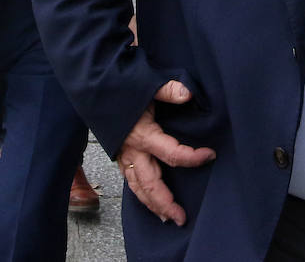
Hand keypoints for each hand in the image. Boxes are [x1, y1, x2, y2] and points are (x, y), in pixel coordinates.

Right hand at [118, 79, 216, 225]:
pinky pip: (131, 181)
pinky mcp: (120, 157)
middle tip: (182, 217)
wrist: (95, 90)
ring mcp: (124, 157)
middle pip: (150, 184)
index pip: (172, 154)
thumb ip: (167, 90)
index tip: (209, 155)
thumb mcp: (146, 86)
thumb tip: (187, 93)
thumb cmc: (121, 89)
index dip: (192, 157)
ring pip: (137, 188)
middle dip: (165, 203)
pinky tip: (150, 202)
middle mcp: (132, 151)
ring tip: (168, 219)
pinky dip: (141, 194)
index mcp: (143, 135)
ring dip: (152, 204)